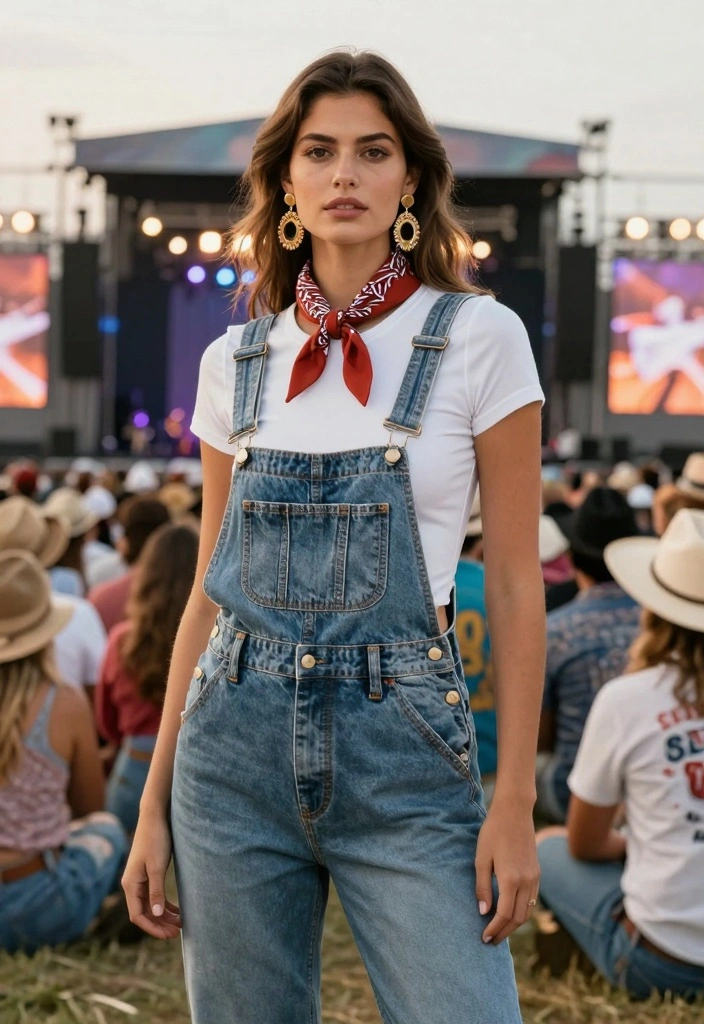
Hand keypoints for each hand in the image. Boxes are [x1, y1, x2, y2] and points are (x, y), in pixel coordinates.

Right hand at [122, 809, 181, 938]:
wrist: (155, 816)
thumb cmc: (156, 839)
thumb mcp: (157, 867)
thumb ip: (156, 891)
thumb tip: (157, 914)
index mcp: (130, 885)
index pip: (138, 915)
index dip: (152, 928)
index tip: (169, 935)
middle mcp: (132, 884)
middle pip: (144, 912)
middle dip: (160, 924)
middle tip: (178, 932)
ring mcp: (140, 879)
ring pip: (150, 905)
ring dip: (164, 915)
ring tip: (181, 923)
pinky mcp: (148, 873)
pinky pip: (154, 895)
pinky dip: (165, 904)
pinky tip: (177, 909)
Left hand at [475, 798, 538, 943]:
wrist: (514, 812)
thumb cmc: (493, 832)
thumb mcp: (481, 858)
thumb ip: (482, 887)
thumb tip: (483, 912)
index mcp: (511, 879)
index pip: (504, 915)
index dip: (494, 929)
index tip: (484, 938)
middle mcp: (526, 882)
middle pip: (518, 918)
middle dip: (504, 932)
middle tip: (490, 940)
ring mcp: (534, 878)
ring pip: (527, 911)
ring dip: (514, 925)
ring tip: (499, 930)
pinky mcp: (537, 873)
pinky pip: (532, 900)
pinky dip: (522, 912)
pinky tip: (510, 912)